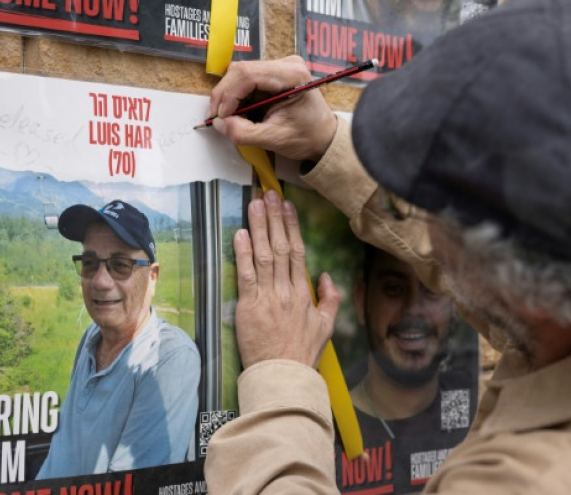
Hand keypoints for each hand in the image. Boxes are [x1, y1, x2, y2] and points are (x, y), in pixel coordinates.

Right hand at [209, 56, 337, 161]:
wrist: (323, 136)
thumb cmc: (307, 137)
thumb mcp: (274, 139)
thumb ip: (244, 133)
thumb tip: (219, 124)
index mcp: (292, 75)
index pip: (248, 74)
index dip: (228, 95)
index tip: (221, 116)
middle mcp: (286, 64)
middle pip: (240, 71)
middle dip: (225, 96)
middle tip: (220, 119)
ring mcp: (278, 66)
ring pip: (239, 75)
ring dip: (230, 98)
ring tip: (234, 118)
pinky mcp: (272, 73)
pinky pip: (244, 80)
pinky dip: (237, 97)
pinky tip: (243, 112)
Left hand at [233, 190, 340, 367]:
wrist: (284, 375)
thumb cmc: (302, 353)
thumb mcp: (326, 326)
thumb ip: (330, 298)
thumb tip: (325, 276)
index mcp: (303, 293)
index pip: (297, 251)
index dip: (291, 226)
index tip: (287, 206)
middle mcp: (286, 290)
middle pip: (280, 247)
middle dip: (274, 218)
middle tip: (268, 194)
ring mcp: (268, 297)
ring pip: (263, 255)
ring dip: (258, 228)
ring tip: (254, 205)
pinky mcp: (249, 307)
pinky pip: (246, 276)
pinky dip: (243, 254)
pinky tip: (240, 234)